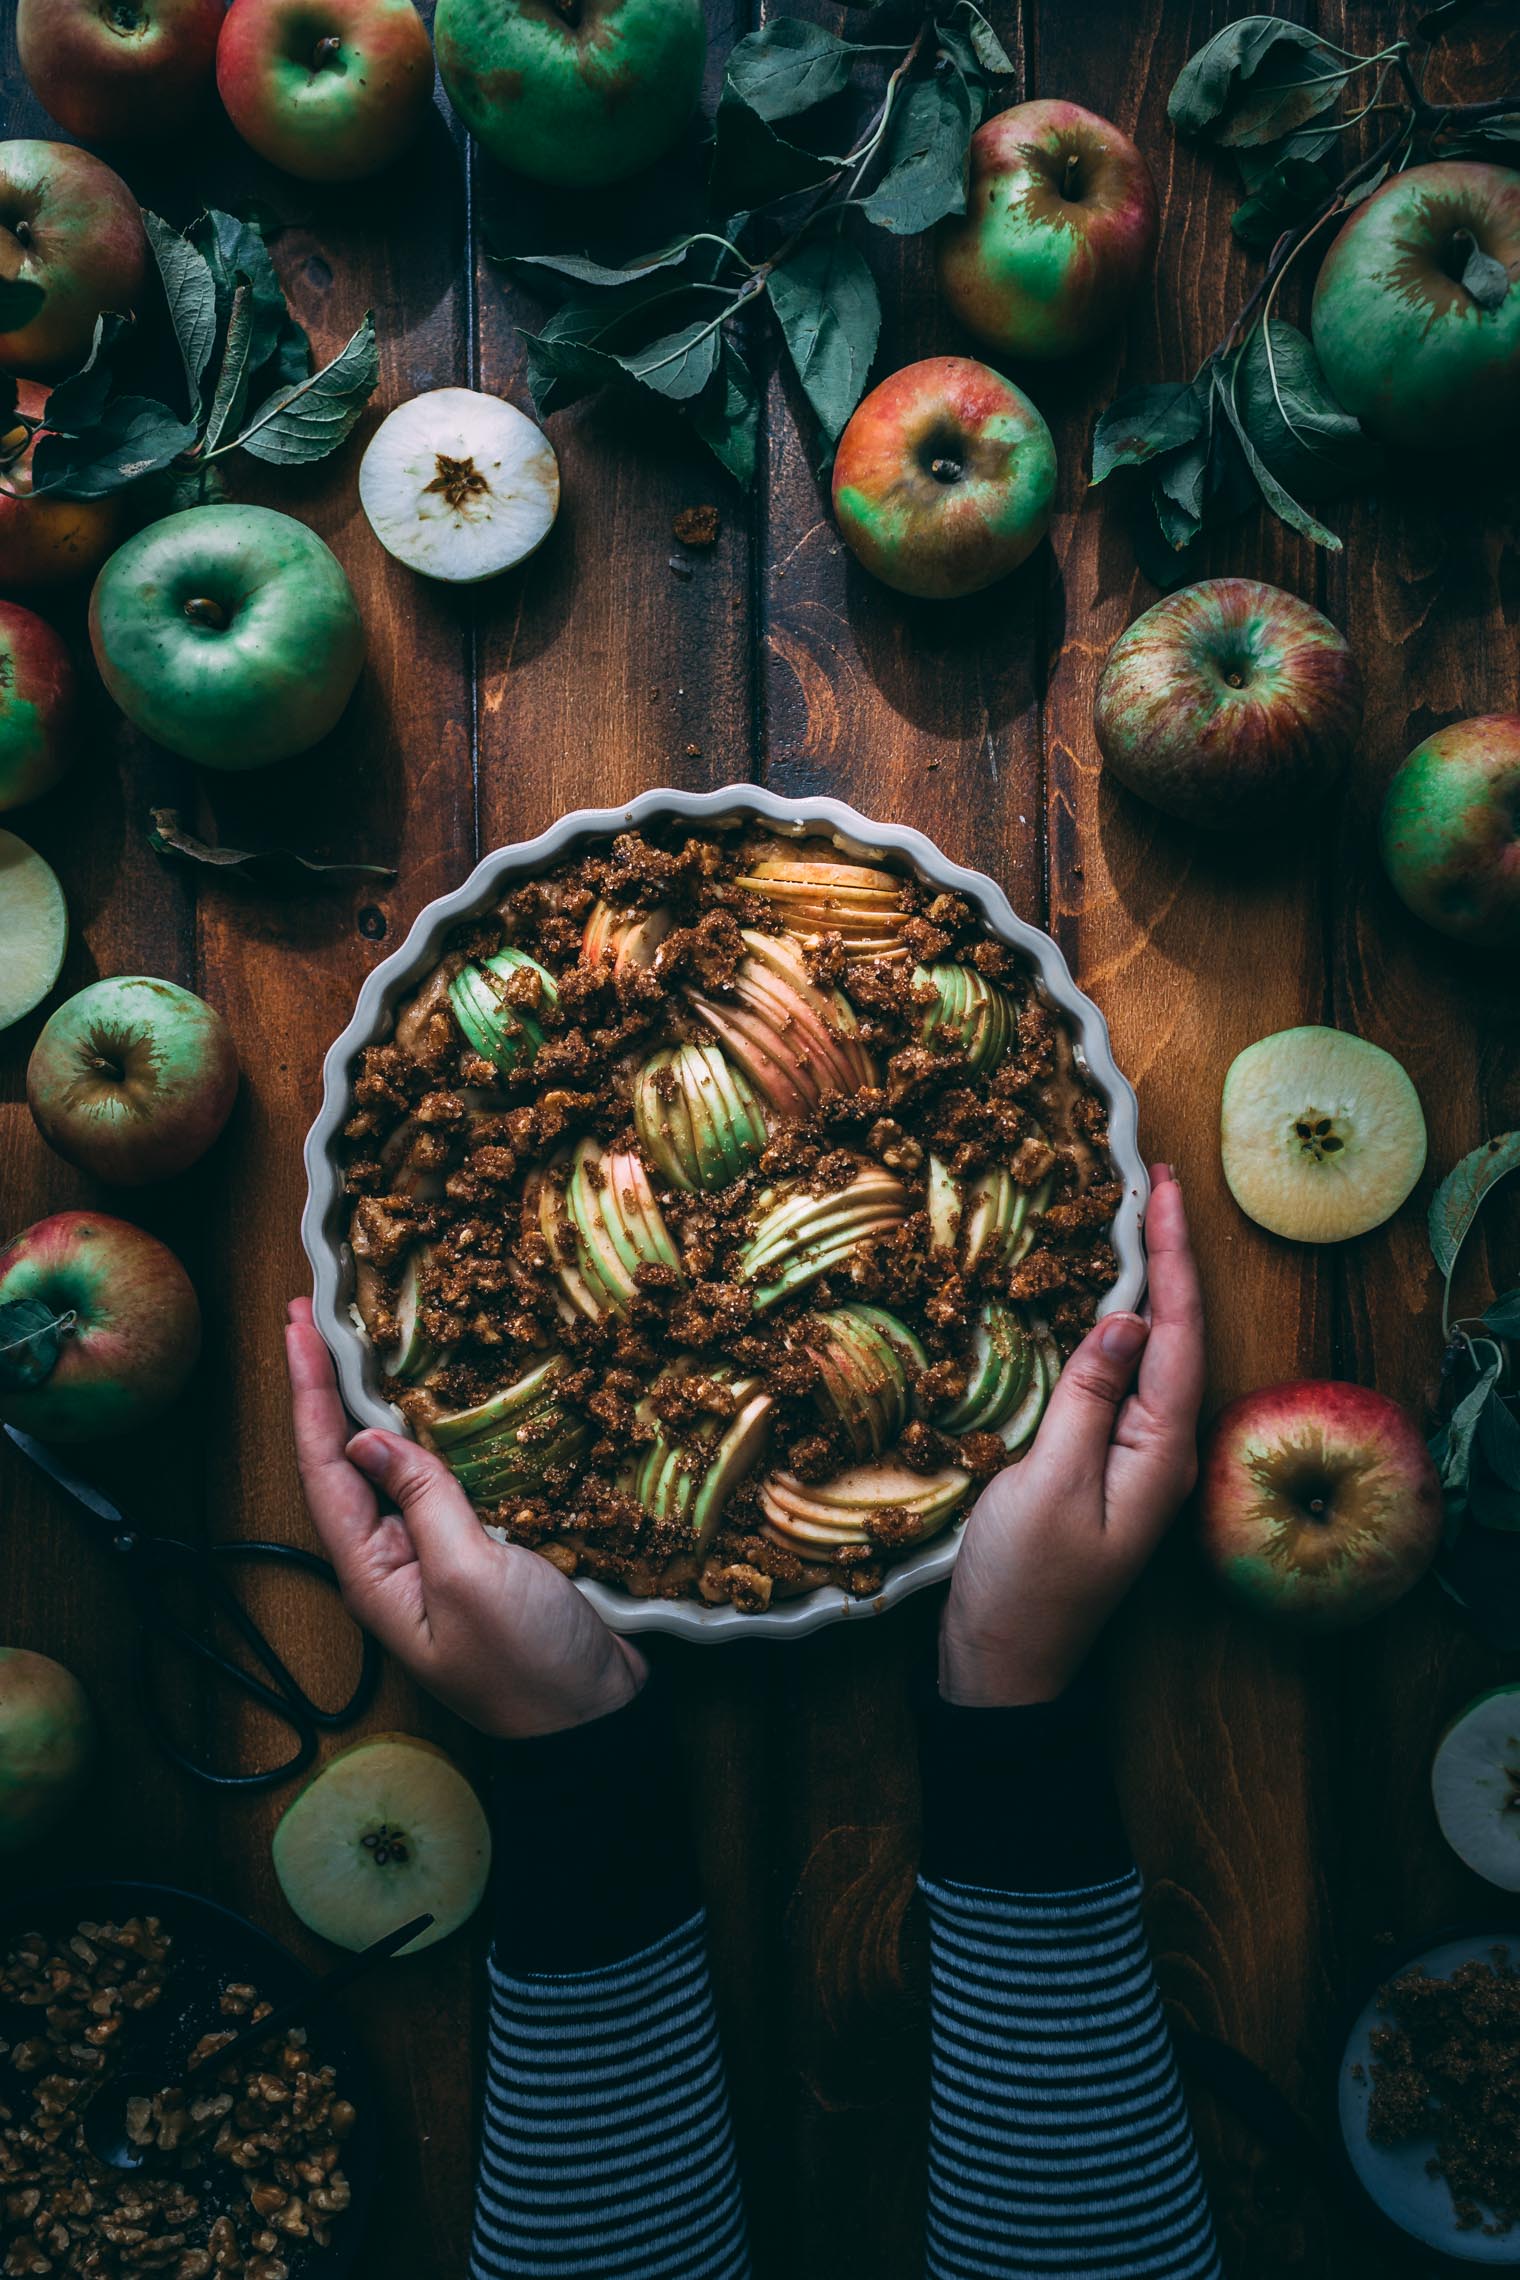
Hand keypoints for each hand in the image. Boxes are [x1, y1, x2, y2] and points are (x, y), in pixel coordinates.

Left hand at [284, 1300, 645, 1738]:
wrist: (595, 1718)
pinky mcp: (483, 1546)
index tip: (298, 1327)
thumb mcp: (471, 1577)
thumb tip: (368, 1437)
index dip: (310, 1392)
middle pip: (346, 1458)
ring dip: (375, 1401)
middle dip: (327, 1386)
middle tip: (313, 1314)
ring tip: (358, 1340)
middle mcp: (394, 1557)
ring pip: (393, 1463)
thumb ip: (424, 1502)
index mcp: (374, 1571)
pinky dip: (434, 1430)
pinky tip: (436, 1401)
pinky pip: (444, 1477)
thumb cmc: (528, 1662)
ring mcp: (437, 1552)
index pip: (325, 1466)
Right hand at [939, 1164, 1204, 1707]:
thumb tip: (1125, 1319)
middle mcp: (1163, 1449)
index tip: (1161, 1187)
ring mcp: (1134, 1459)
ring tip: (1132, 1220)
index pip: (1178, 1332)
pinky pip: (1119, 1380)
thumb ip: (1088, 1397)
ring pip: (1150, 1354)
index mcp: (1162, 1451)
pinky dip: (1112, 1328)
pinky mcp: (1101, 1466)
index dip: (1172, 1255)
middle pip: (1176, 1335)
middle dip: (1168, 1256)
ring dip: (1144, 1285)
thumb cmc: (1022, 1584)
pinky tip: (1094, 1303)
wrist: (1003, 1665)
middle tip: (1150, 1181)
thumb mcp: (1048, 1482)